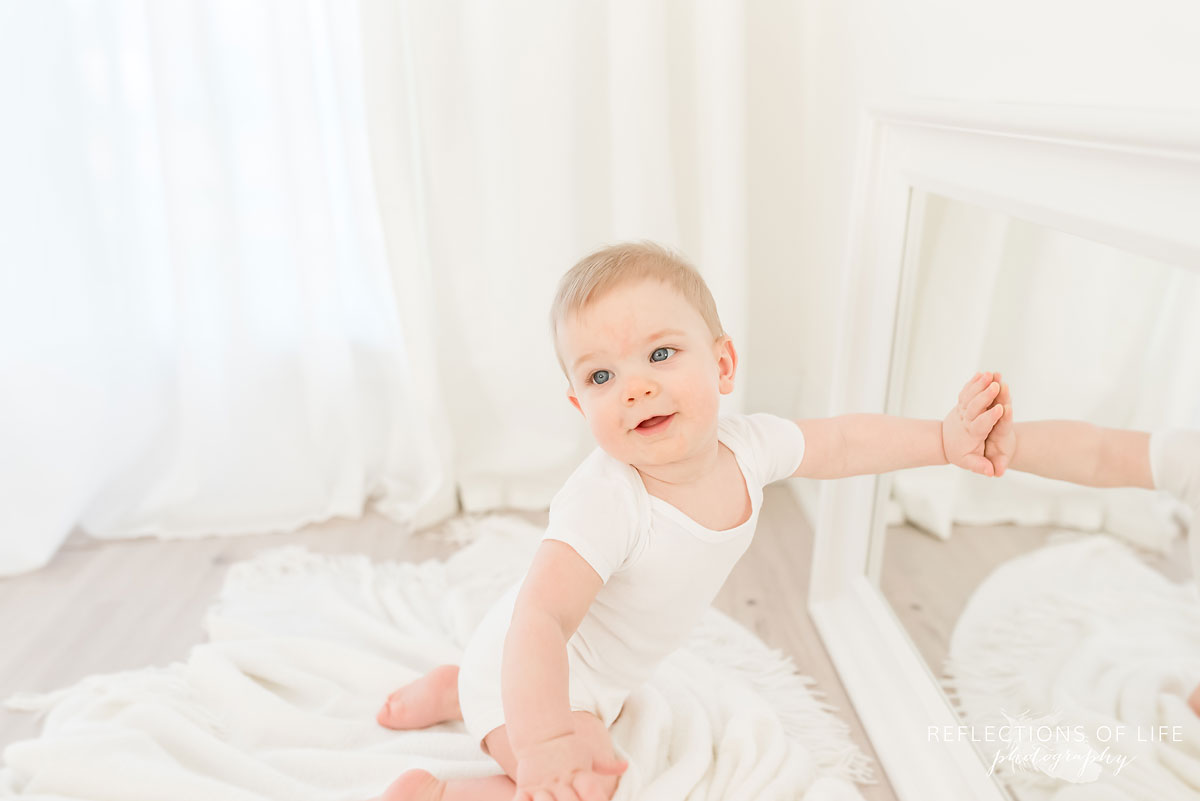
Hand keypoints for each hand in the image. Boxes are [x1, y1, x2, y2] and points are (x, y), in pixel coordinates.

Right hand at [512, 730, 627, 800]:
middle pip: (569, 800)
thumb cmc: (569, 748)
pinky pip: (522, 800)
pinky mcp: (526, 786)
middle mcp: (561, 780)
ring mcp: (543, 784)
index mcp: (579, 774)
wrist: (542, 734)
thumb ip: (608, 765)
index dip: (595, 798)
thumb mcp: (590, 755)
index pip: (590, 790)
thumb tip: (626, 766)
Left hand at [942, 371, 1005, 475]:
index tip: (1000, 408)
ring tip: (990, 373)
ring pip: (969, 395)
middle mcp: (965, 419)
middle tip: (996, 384)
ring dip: (979, 384)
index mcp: (971, 433)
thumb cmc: (960, 453)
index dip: (990, 416)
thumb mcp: (969, 462)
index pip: (981, 424)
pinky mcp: (960, 404)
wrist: (942, 442)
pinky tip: (982, 373)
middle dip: (985, 395)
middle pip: (974, 406)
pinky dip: (973, 382)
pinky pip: (966, 391)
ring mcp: (961, 410)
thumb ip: (980, 466)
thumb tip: (992, 473)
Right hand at [983, 373, 1014, 475]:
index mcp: (1002, 433)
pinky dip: (990, 384)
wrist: (1000, 445)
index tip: (1006, 408)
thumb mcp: (996, 462)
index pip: (1005, 424)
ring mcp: (999, 411)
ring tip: (995, 373)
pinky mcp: (995, 405)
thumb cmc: (996, 454)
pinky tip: (986, 373)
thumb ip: (998, 465)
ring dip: (998, 385)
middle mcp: (1003, 420)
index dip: (1006, 416)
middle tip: (1002, 384)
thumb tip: (998, 473)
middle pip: (1004, 406)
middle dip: (1004, 395)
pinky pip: (993, 393)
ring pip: (1000, 396)